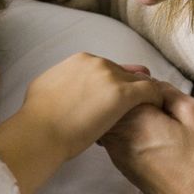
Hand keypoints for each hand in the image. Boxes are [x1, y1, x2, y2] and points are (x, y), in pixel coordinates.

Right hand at [22, 53, 164, 156]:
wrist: (39, 132)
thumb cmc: (36, 117)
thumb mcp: (44, 87)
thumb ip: (60, 81)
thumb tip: (61, 87)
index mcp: (79, 60)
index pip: (105, 68)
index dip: (110, 84)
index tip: (112, 98)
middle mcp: (97, 63)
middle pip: (123, 73)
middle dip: (127, 88)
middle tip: (133, 106)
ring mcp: (111, 77)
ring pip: (138, 80)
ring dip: (142, 93)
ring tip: (149, 108)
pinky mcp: (123, 94)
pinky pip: (149, 91)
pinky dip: (155, 98)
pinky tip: (157, 109)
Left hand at [97, 82, 193, 193]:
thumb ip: (167, 92)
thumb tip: (152, 87)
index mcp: (134, 119)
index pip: (120, 87)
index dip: (135, 79)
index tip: (151, 82)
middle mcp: (118, 137)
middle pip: (108, 105)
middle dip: (125, 96)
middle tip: (151, 96)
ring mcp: (118, 155)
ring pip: (110, 122)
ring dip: (125, 113)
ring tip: (155, 114)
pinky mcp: (124, 167)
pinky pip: (117, 138)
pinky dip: (128, 130)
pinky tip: (153, 133)